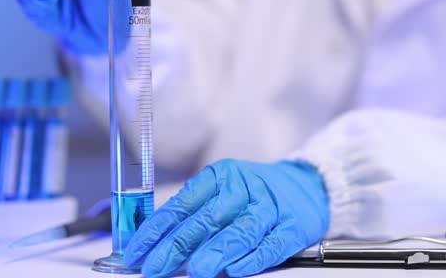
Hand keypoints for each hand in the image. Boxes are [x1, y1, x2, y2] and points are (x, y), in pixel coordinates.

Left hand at [123, 159, 329, 277]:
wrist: (308, 186)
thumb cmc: (255, 194)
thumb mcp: (221, 192)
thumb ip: (192, 216)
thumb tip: (154, 244)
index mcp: (220, 177)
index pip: (182, 204)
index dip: (156, 230)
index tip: (137, 252)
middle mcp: (244, 188)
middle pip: (207, 219)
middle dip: (177, 246)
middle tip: (155, 267)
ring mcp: (270, 207)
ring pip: (240, 230)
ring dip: (215, 252)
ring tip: (196, 271)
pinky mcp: (294, 226)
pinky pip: (271, 244)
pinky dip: (253, 258)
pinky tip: (235, 269)